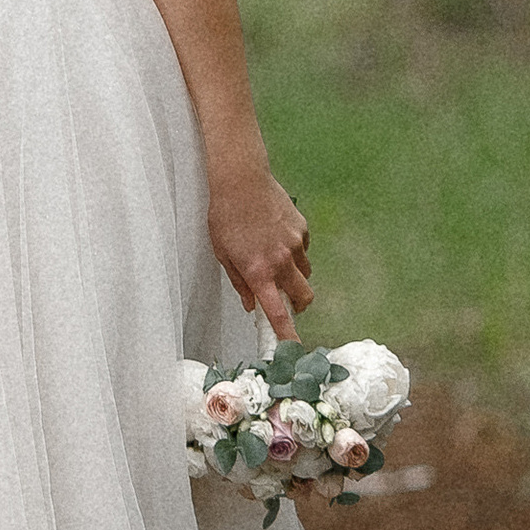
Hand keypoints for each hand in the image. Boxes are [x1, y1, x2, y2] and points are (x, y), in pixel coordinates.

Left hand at [208, 162, 311, 340]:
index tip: (293, 349)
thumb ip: (239, 282)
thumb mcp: (223, 253)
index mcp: (259, 272)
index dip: (288, 335)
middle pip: (305, 297)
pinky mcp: (302, 227)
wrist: (241, 179)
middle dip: (300, 306)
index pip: (278, 313)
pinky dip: (296, 251)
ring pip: (306, 272)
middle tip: (288, 302)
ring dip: (295, 276)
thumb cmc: (225, 215)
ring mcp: (295, 244)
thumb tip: (250, 304)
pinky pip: (304, 249)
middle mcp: (282, 261)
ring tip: (276, 260)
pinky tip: (278, 237)